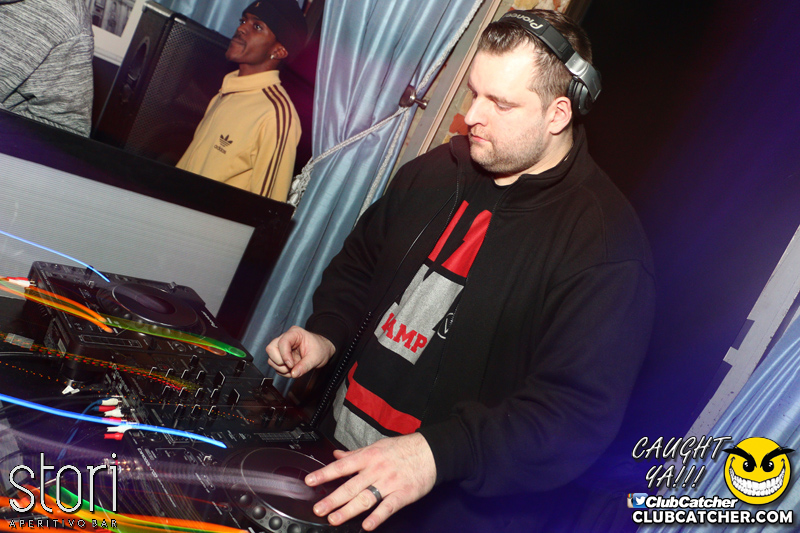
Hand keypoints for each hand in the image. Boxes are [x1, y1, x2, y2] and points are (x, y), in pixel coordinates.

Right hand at [265, 326, 334, 377]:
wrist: (323, 351)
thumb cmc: (320, 349)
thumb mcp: (315, 358)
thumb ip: (305, 366)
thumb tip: (294, 373)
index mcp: (294, 333)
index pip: (282, 342)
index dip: (284, 355)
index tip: (291, 365)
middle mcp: (286, 339)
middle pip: (271, 349)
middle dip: (279, 361)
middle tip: (291, 367)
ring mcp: (282, 348)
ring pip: (271, 358)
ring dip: (280, 368)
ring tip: (293, 370)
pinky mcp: (282, 357)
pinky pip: (275, 365)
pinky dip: (282, 371)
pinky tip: (292, 371)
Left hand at [306, 433, 436, 530]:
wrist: (431, 452)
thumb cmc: (403, 449)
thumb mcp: (377, 446)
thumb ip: (356, 453)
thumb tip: (337, 455)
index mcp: (369, 457)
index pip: (342, 466)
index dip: (325, 474)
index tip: (310, 481)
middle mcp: (376, 470)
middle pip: (351, 486)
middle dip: (332, 499)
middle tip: (318, 508)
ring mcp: (389, 483)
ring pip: (365, 498)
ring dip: (348, 510)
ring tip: (334, 519)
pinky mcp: (403, 494)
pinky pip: (388, 507)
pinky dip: (377, 517)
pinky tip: (367, 525)